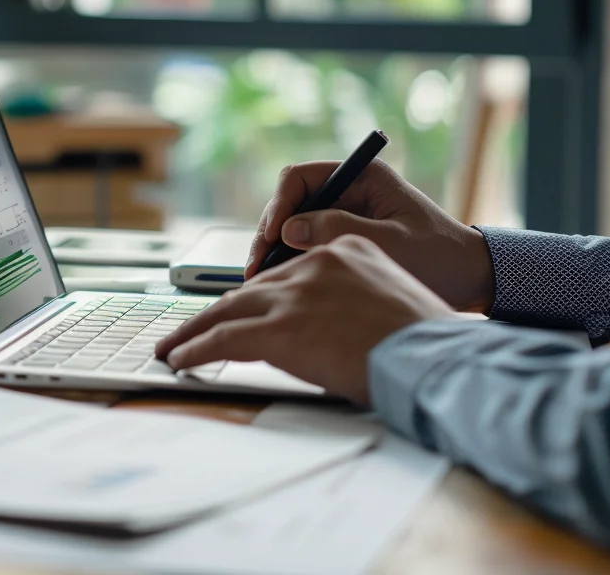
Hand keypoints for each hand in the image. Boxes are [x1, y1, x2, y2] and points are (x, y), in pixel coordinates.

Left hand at [156, 236, 458, 405]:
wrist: (436, 358)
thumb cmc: (428, 343)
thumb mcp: (390, 301)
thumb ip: (352, 302)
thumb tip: (330, 328)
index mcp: (345, 250)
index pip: (286, 272)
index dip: (256, 296)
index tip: (238, 310)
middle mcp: (314, 264)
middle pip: (249, 288)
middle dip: (215, 312)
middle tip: (191, 330)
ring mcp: (294, 295)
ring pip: (227, 310)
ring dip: (195, 332)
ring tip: (174, 347)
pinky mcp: (280, 329)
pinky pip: (222, 338)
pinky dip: (195, 349)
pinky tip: (180, 358)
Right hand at [247, 159, 495, 311]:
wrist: (471, 280)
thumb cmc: (440, 258)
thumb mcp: (389, 243)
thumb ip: (338, 230)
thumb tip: (289, 230)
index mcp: (363, 176)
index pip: (301, 177)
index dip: (279, 205)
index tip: (273, 236)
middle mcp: (349, 190)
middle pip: (290, 202)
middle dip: (270, 232)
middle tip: (257, 268)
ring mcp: (346, 214)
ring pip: (293, 225)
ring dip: (276, 250)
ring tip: (263, 280)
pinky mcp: (345, 238)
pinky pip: (307, 244)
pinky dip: (292, 262)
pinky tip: (282, 284)